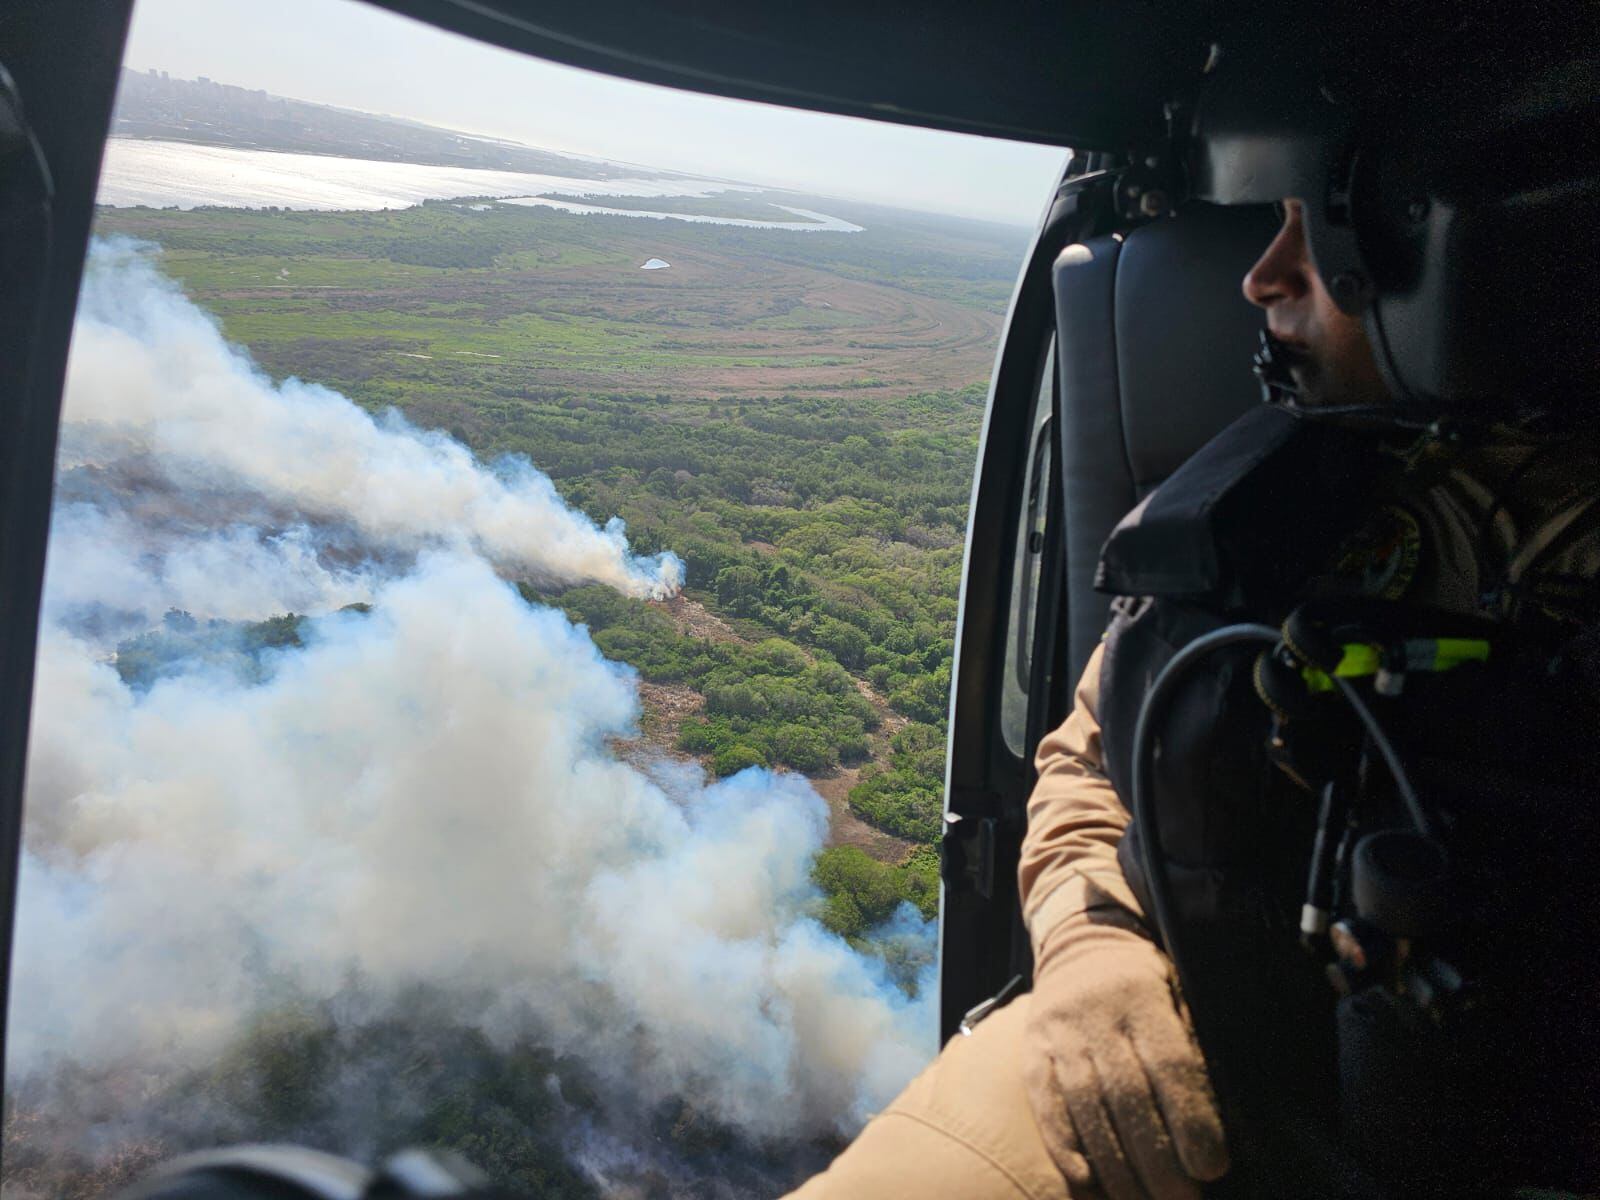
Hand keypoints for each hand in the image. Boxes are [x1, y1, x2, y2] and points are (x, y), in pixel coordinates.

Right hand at [1022, 905, 1228, 1199]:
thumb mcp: (1180, 993)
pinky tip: (1086, 1181)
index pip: (1170, 1065)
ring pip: (1086, 1107)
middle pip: (1127, 1096)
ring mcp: (1060, 1033)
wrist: (1081, 941)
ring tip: (1141, 1199)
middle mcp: (1097, 1014)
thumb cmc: (1148, 981)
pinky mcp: (1033, 1050)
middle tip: (1181, 1198)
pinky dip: (1064, 1146)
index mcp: (1144, 998)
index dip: (1190, 1121)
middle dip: (1157, 1158)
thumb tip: (1226, 1120)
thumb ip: (1195, 1046)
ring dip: (1116, 1165)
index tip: (1212, 1167)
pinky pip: (1045, 1103)